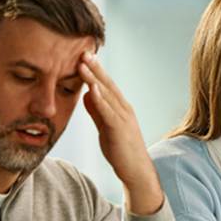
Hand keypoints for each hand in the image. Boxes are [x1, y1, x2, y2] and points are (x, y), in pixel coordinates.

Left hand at [79, 52, 162, 214]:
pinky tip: (92, 88)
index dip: (95, 70)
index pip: (106, 85)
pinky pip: (108, 111)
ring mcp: (124, 118)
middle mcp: (124, 109)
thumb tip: (87, 95)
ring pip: (107, 94)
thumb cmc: (122, 151)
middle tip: (83, 49)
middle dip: (95, 67)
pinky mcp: (120, 129)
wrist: (137, 171)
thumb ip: (97, 111)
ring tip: (83, 63)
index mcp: (120, 108)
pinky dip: (100, 99)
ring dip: (95, 78)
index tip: (83, 54)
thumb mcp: (105, 127)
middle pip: (108, 84)